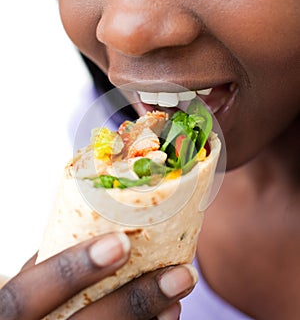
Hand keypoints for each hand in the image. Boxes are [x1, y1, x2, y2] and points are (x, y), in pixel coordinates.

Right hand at [0, 232, 197, 319]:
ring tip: (183, 284)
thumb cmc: (36, 297)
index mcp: (9, 313)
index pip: (25, 297)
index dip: (69, 271)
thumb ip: (55, 260)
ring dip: (151, 316)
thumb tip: (107, 220)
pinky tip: (170, 311)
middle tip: (179, 273)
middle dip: (132, 302)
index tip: (119, 243)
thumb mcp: (33, 278)